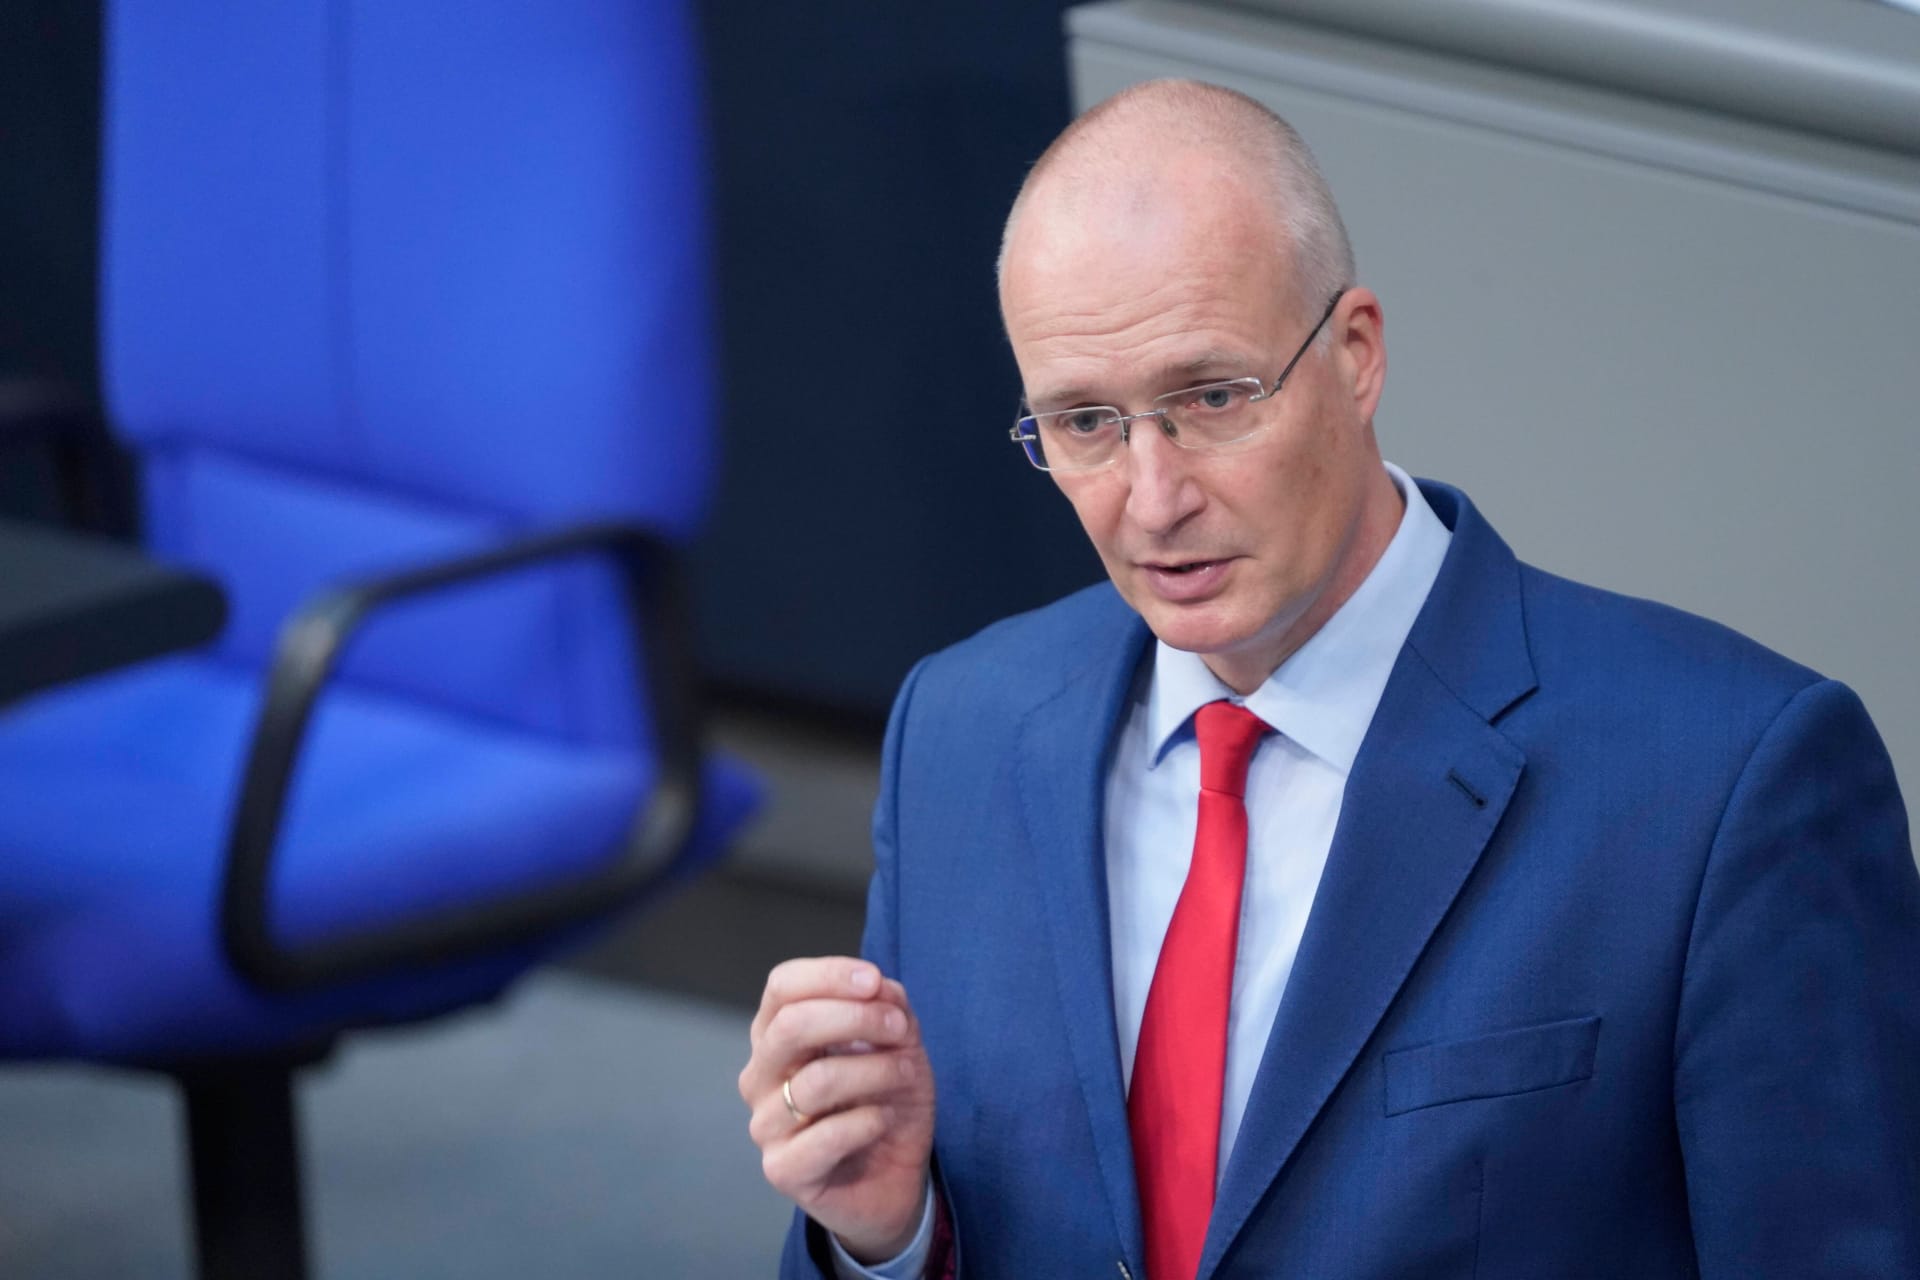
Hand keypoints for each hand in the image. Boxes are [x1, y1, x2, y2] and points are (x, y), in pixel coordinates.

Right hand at [740, 956, 936, 1262]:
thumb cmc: (886, 1102)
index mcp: (778, 1035)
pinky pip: (828, 1135)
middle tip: (900, 1029)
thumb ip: (889, 1008)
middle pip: (790, 1026)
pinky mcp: (782, 1169)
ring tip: (907, 1073)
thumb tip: (878, 987)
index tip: (874, 980)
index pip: (782, 986)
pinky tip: (885, 1119)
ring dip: (876, 1070)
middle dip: (855, 1018)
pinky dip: (870, 1120)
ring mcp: (766, 1124)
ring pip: (816, 1080)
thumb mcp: (900, 1045)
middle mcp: (761, 1076)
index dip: (828, 975)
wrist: (895, 1178)